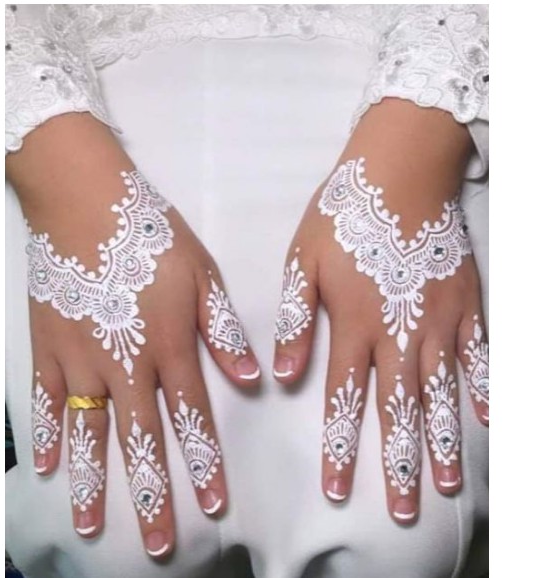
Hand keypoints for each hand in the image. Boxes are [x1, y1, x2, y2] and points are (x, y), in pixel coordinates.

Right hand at [7, 114, 260, 557]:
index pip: (191, 418)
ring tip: (93, 526)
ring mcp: (80, 358)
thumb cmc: (151, 235)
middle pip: (140, 440)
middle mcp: (124, 364)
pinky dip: (48, 432)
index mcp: (167, 345)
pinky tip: (50, 466)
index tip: (213, 506)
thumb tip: (252, 378)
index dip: (204, 464)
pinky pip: (45, 398)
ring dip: (93, 482)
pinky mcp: (48, 345)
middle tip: (160, 543)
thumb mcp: (202, 274)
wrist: (86, 200)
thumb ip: (223, 330)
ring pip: (89, 432)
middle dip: (153, 494)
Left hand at [272, 99, 488, 523]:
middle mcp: (398, 330)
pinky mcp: (466, 301)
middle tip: (403, 508)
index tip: (337, 489)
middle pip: (397, 408)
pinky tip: (488, 418)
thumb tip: (285, 372)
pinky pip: (480, 351)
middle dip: (397, 462)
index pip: (343, 398)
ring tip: (445, 484)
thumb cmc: (345, 213)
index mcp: (353, 322)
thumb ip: (295, 318)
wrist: (399, 167)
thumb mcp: (303, 260)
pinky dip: (485, 386)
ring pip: (440, 391)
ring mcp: (438, 318)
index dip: (339, 447)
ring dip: (442, 440)